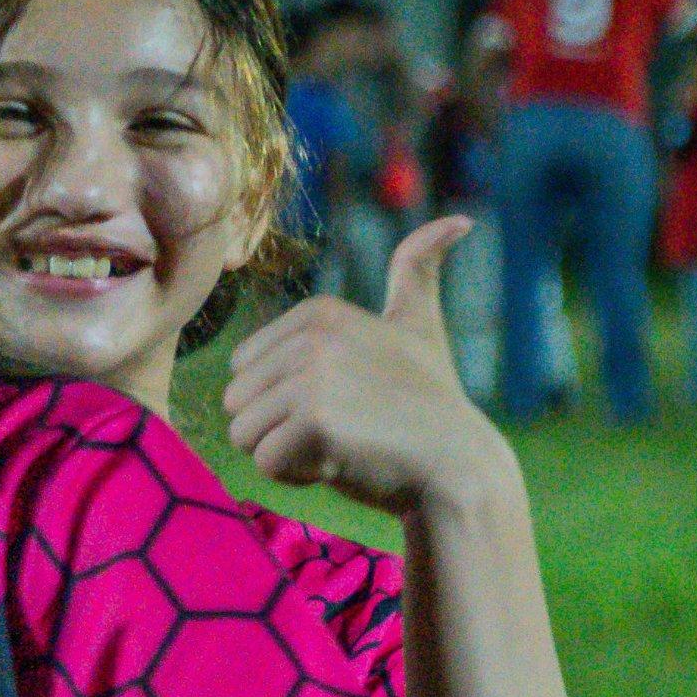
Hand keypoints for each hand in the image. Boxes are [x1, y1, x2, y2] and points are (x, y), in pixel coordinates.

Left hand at [222, 215, 508, 517]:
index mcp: (320, 313)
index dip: (282, 398)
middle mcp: (313, 337)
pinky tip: (340, 463)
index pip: (243, 370)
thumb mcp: (419, 324)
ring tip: (339, 443)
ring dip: (284, 453)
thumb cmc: (430, 400)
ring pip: (243, 434)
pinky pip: (264, 463)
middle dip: (276, 427)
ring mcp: (314, 377)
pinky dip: (296, 475)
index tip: (341, 398)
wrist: (456, 462)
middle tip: (340, 426)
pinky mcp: (315, 421)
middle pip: (237, 401)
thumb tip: (459, 220)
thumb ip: (418, 272)